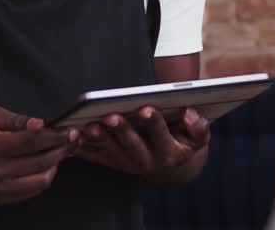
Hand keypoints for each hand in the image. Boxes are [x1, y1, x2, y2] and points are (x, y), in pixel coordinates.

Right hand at [0, 104, 79, 203]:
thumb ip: (17, 119)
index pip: (33, 142)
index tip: (72, 132)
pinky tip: (45, 166)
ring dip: (55, 167)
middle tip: (74, 141)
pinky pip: (30, 192)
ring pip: (40, 182)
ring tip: (59, 153)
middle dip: (62, 151)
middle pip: (40, 162)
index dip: (56, 136)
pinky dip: (42, 179)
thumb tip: (41, 124)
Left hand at [76, 106, 209, 178]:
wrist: (172, 166)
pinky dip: (83, 147)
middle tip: (111, 115)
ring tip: (90, 124)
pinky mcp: (113, 162)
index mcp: (169, 153)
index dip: (153, 122)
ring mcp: (128, 164)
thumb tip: (188, 113)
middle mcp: (147, 162)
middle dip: (121, 130)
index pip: (161, 135)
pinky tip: (74, 135)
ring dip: (100, 138)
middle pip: (132, 145)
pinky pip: (96, 156)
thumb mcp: (199, 137)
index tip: (146, 108)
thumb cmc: (185, 143)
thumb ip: (198, 126)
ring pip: (112, 151)